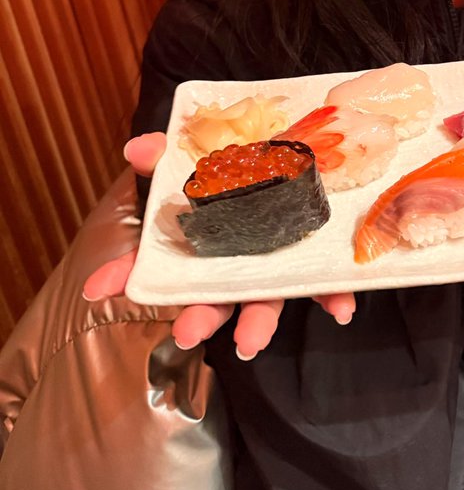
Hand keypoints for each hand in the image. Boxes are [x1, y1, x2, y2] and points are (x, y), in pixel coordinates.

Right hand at [82, 133, 357, 355]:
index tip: (98, 289)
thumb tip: (137, 147)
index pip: (158, 264)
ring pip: (264, 301)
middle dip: (199, 316)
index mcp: (204, 242)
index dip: (128, 275)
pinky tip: (341, 308)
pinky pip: (324, 284)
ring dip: (258, 323)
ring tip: (250, 342)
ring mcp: (276, 266)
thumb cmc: (243, 164)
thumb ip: (169, 152)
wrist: (300, 149)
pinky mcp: (316, 263)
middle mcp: (236, 262)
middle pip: (212, 296)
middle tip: (185, 332)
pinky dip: (332, 296)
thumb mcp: (203, 152)